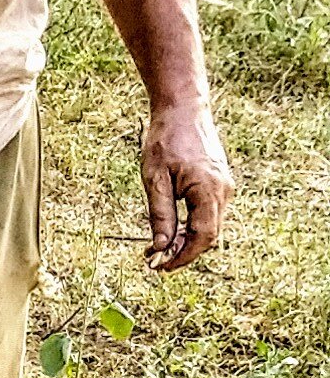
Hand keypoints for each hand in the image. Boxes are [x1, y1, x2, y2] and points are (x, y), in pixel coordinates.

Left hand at [140, 97, 232, 271]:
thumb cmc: (166, 140)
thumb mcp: (155, 179)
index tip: (162, 267)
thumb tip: (162, 247)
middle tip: (154, 260)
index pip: (203, 237)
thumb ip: (160, 215)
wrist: (183, 110)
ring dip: (186, 241)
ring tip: (158, 247)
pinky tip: (171, 230)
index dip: (184, 257)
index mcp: (208, 190)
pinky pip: (209, 214)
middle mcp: (223, 191)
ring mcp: (224, 187)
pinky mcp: (219, 184)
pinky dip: (191, 226)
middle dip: (183, 253)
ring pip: (209, 227)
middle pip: (209, 236)